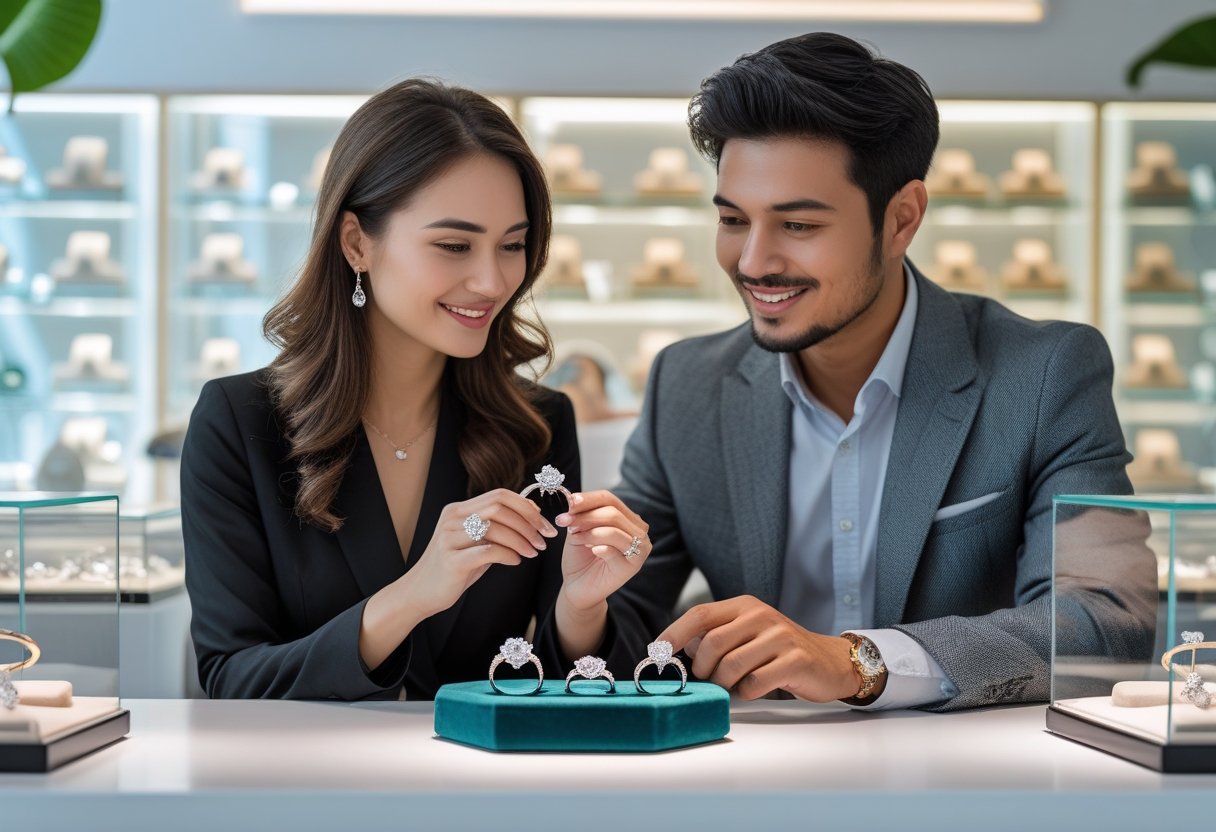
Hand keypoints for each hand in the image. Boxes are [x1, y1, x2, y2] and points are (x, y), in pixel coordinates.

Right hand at [403, 488, 557, 616]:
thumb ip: (496, 527)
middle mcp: (452, 519)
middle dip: (528, 521)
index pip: (499, 495)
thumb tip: (530, 511)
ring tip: (532, 552)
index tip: (543, 522)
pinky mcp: (451, 560)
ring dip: (521, 539)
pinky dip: (508, 555)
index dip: (525, 506)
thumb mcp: (474, 542)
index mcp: (458, 510)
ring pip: (495, 528)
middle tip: (544, 539)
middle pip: (499, 507)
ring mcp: (449, 538)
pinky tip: (516, 561)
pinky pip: (488, 551)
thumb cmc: (453, 567)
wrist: (420, 593)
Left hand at [554, 489, 649, 612]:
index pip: (610, 500)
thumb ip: (581, 515)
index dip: (589, 498)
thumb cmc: (581, 557)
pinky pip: (613, 550)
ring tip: (575, 538)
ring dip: (589, 532)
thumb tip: (575, 500)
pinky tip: (590, 550)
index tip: (569, 501)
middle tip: (565, 522)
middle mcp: (639, 532)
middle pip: (613, 513)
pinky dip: (597, 546)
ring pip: (614, 530)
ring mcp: (639, 550)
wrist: (578, 587)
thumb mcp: (579, 530)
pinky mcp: (632, 567)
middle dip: (585, 516)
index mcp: (628, 519)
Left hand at [659, 595, 860, 701]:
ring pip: (730, 666)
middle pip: (711, 644)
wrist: (830, 661)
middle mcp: (761, 616)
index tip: (657, 652)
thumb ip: (717, 635)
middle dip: (703, 669)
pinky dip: (746, 693)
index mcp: (744, 606)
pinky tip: (755, 689)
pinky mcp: (795, 660)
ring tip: (733, 686)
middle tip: (709, 680)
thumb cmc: (780, 651)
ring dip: (724, 684)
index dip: (674, 634)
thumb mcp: (748, 634)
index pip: (700, 614)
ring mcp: (779, 637)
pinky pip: (754, 684)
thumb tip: (679, 646)